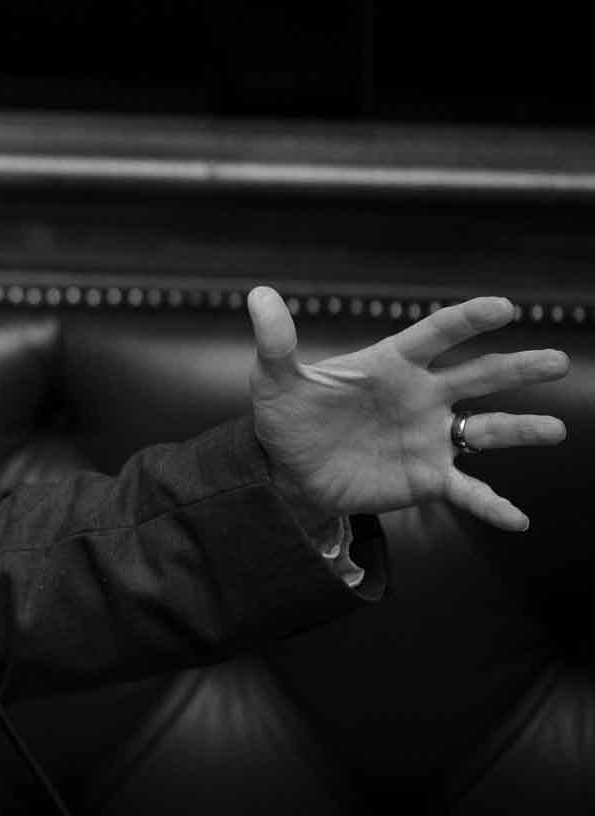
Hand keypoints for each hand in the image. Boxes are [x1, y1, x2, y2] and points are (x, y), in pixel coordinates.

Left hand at [247, 290, 568, 530]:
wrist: (288, 469)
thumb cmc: (289, 415)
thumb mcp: (275, 379)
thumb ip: (276, 340)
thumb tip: (258, 295)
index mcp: (392, 365)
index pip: (435, 336)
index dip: (467, 321)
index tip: (502, 307)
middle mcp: (422, 397)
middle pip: (478, 377)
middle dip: (516, 368)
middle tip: (557, 361)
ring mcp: (430, 438)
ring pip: (486, 430)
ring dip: (521, 429)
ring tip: (555, 430)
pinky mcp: (427, 478)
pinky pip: (467, 491)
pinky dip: (491, 505)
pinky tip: (518, 521)